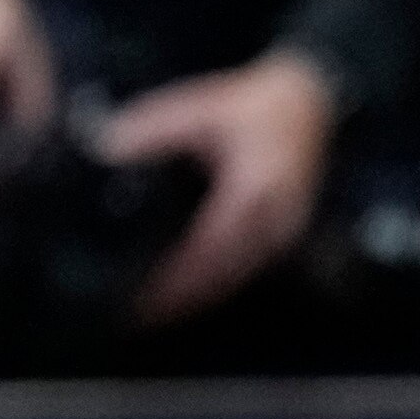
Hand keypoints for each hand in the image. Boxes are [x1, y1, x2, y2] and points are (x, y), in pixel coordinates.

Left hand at [99, 52, 334, 324]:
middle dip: (180, 299)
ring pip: (233, 278)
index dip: (174, 275)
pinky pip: (244, 269)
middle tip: (134, 315)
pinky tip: (186, 292)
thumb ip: (155, 128)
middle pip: (220, 274)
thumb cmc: (256, 106)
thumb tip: (106, 145)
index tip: (140, 294)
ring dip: (196, 297)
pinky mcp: (280, 234)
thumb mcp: (203, 107)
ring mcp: (281, 232)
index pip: (206, 247)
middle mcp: (271, 221)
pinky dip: (214, 283)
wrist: (312, 103)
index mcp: (253, 191)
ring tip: (151, 313)